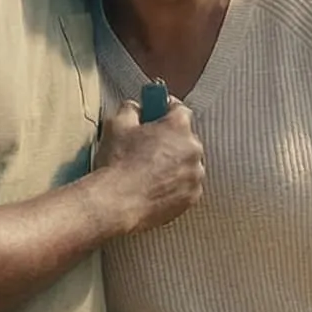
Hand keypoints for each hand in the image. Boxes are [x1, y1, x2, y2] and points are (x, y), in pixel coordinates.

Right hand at [94, 96, 204, 231]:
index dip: (165, 109)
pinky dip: (175, 185)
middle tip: (148, 147)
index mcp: (178, 127)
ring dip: (174, 164)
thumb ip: (130, 109)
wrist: (118, 203)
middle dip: (169, 140)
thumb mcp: (117, 125)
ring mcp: (195, 175)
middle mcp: (193, 149)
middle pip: (185, 138)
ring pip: (187, 163)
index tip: (156, 113)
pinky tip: (155, 188)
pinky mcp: (192, 197)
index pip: (179, 109)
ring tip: (150, 172)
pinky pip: (187, 186)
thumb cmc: (118, 163)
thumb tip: (135, 108)